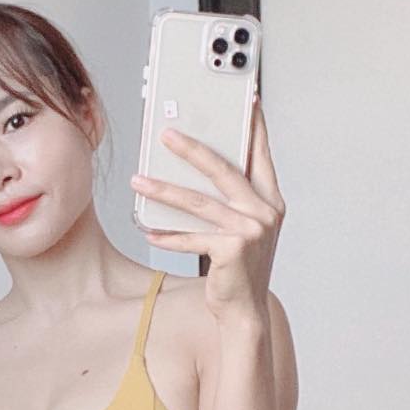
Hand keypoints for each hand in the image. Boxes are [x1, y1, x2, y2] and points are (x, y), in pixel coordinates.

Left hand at [131, 91, 283, 324]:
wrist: (245, 310)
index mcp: (271, 201)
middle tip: (166, 134)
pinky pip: (192, 237)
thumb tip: (195, 168)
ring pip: (199, 202)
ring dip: (164, 191)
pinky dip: (168, 235)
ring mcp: (251, 231)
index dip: (253, 125)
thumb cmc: (240, 268)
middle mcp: (266, 212)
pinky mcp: (233, 250)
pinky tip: (149, 232)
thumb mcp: (242, 228)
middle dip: (192, 149)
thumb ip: (230, 198)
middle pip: (224, 169)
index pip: (260, 154)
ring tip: (138, 181)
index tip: (244, 98)